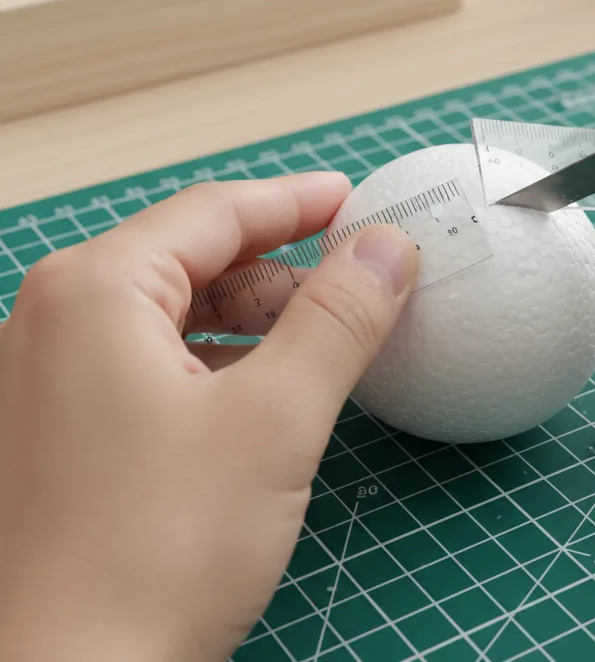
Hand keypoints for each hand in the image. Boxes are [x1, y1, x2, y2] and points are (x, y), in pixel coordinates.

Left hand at [0, 174, 418, 661]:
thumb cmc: (155, 555)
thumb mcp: (276, 420)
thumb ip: (339, 318)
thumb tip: (388, 246)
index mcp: (95, 290)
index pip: (215, 211)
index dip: (298, 201)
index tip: (358, 200)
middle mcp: (55, 319)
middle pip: (191, 256)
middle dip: (281, 265)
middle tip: (357, 279)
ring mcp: (46, 378)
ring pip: (172, 311)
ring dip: (254, 316)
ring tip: (323, 337)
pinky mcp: (57, 431)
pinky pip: (150, 360)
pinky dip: (218, 359)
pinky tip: (265, 388)